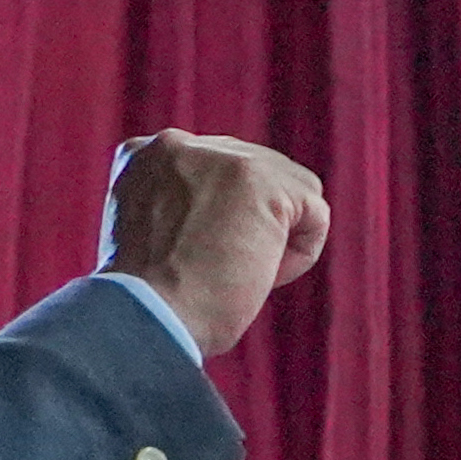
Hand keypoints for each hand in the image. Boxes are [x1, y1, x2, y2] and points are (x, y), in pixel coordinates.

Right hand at [100, 129, 327, 358]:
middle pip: (262, 174)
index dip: (227, 223)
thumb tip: (238, 208)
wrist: (148, 315)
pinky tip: (261, 273)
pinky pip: (315, 211)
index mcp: (145, 156)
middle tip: (216, 269)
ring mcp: (218, 156)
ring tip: (235, 270)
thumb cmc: (154, 299)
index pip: (221, 173)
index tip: (195, 257)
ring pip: (294, 193)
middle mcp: (176, 144)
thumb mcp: (154, 234)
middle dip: (255, 227)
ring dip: (280, 242)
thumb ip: (185, 204)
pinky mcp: (258, 177)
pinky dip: (300, 254)